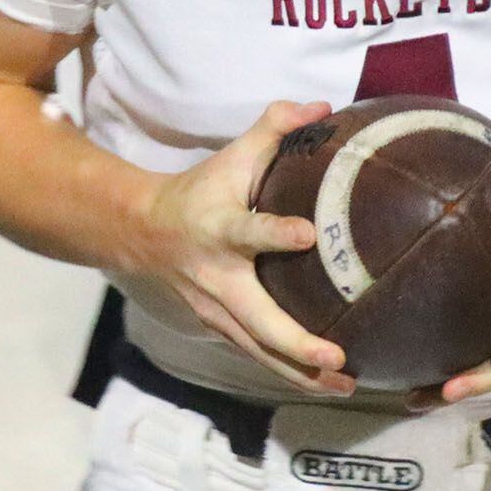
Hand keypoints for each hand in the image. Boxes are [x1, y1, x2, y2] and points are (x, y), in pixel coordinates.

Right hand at [119, 100, 356, 395]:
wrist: (143, 233)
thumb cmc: (202, 190)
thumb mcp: (232, 155)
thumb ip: (275, 128)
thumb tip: (323, 106)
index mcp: (220, 230)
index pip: (248, 231)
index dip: (275, 233)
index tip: (307, 234)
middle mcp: (219, 279)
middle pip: (257, 319)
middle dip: (296, 342)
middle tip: (336, 358)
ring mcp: (218, 312)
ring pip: (260, 351)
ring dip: (301, 372)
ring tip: (346, 385)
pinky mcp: (225, 329)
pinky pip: (260, 356)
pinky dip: (293, 373)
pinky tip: (330, 384)